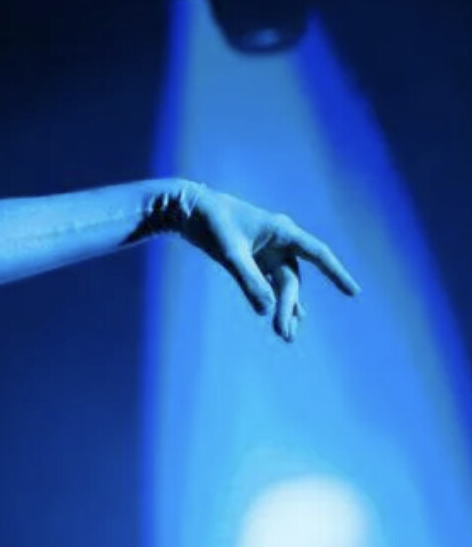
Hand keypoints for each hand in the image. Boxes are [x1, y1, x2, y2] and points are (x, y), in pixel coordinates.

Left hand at [176, 184, 360, 340]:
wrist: (191, 210)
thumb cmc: (212, 224)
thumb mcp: (229, 253)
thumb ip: (247, 279)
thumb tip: (266, 310)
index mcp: (282, 231)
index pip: (318, 254)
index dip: (336, 273)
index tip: (353, 292)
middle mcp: (280, 241)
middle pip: (291, 279)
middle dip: (289, 307)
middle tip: (284, 335)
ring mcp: (268, 251)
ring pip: (283, 284)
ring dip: (285, 308)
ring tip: (287, 336)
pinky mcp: (255, 259)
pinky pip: (271, 282)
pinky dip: (275, 299)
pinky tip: (289, 317)